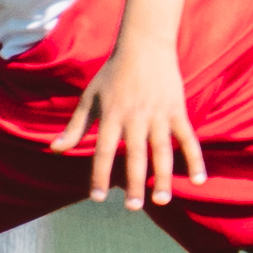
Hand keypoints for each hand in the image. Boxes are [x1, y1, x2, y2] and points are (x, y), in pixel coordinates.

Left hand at [51, 45, 206, 209]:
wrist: (144, 44)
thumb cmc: (113, 73)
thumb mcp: (90, 97)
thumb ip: (75, 127)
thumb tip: (54, 150)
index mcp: (112, 115)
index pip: (104, 150)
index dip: (100, 174)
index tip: (97, 197)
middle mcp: (135, 117)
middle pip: (135, 155)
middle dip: (134, 183)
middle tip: (132, 208)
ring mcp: (158, 114)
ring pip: (162, 151)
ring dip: (163, 177)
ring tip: (162, 201)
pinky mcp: (177, 110)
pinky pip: (187, 138)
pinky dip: (194, 159)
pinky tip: (199, 180)